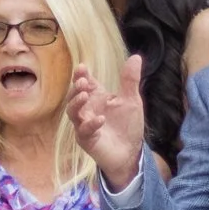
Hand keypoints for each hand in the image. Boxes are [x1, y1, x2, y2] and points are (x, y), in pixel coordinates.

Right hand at [65, 57, 146, 188]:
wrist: (131, 152)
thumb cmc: (128, 126)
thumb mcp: (132, 100)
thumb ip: (130, 80)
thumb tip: (135, 57)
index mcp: (96, 98)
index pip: (85, 83)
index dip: (81, 75)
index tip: (82, 67)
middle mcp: (87, 110)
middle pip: (74, 96)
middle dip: (76, 88)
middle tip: (82, 81)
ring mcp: (84, 125)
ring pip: (73, 113)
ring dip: (76, 103)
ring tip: (85, 95)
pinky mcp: (87, 140)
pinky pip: (84, 131)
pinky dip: (91, 124)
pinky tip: (100, 119)